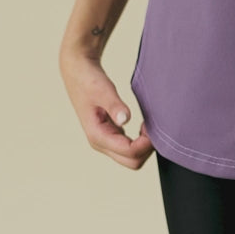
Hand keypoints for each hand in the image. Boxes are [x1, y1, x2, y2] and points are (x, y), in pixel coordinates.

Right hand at [59, 51, 154, 169]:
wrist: (78, 72)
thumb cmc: (89, 80)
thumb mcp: (102, 90)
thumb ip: (114, 105)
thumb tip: (124, 119)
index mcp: (97, 136)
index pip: (128, 152)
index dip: (145, 144)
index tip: (154, 127)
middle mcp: (101, 142)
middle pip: (131, 161)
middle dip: (146, 148)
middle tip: (156, 128)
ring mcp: (105, 140)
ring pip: (131, 157)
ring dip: (144, 146)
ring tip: (151, 125)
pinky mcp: (110, 133)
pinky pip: (129, 147)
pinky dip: (140, 141)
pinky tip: (144, 125)